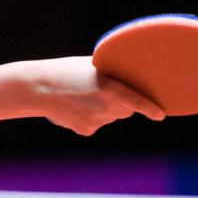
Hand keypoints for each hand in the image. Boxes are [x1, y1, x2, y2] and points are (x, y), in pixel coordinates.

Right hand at [32, 57, 164, 136]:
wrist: (37, 88)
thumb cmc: (65, 71)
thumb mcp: (92, 67)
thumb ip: (111, 76)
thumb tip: (127, 82)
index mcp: (111, 89)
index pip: (139, 102)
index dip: (152, 109)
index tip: (160, 114)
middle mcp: (107, 107)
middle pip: (125, 110)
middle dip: (120, 103)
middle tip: (102, 90)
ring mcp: (97, 121)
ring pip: (109, 116)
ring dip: (103, 108)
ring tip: (81, 96)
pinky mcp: (86, 130)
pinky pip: (95, 124)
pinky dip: (88, 117)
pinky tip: (73, 107)